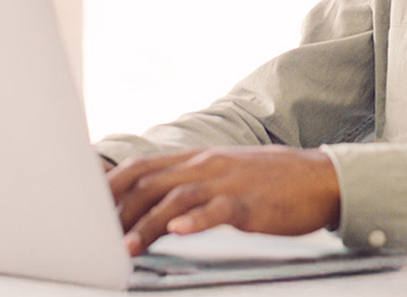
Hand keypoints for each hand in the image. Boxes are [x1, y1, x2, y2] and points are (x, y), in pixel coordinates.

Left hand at [107, 146, 340, 255]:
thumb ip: (190, 185)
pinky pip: (219, 210)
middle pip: (150, 182)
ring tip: (126, 246)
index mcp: (197, 160)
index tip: (86, 208)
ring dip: (147, 223)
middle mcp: (206, 166)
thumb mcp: (223, 175)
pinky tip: (181, 231)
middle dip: (118, 210)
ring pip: (176, 198)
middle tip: (95, 237)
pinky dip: (197, 220)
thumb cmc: (270, 181)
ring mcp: (227, 183)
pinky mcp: (250, 203)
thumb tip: (154, 206)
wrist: (320, 178)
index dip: (111, 186)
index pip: (142, 168)